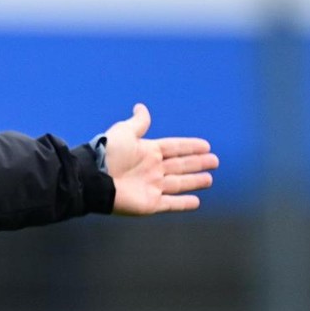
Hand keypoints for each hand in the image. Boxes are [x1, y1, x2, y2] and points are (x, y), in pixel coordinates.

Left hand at [102, 103, 218, 214]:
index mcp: (148, 151)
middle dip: (197, 163)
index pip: (175, 147)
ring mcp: (152, 187)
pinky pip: (171, 203)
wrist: (94, 178)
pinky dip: (184, 203)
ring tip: (209, 179)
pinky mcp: (150, 203)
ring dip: (194, 181)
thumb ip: (138, 122)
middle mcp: (152, 169)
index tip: (206, 145)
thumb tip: (141, 107)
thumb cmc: (108, 153)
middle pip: (180, 165)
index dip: (190, 146)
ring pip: (179, 183)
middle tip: (214, 161)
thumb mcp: (125, 132)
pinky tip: (196, 201)